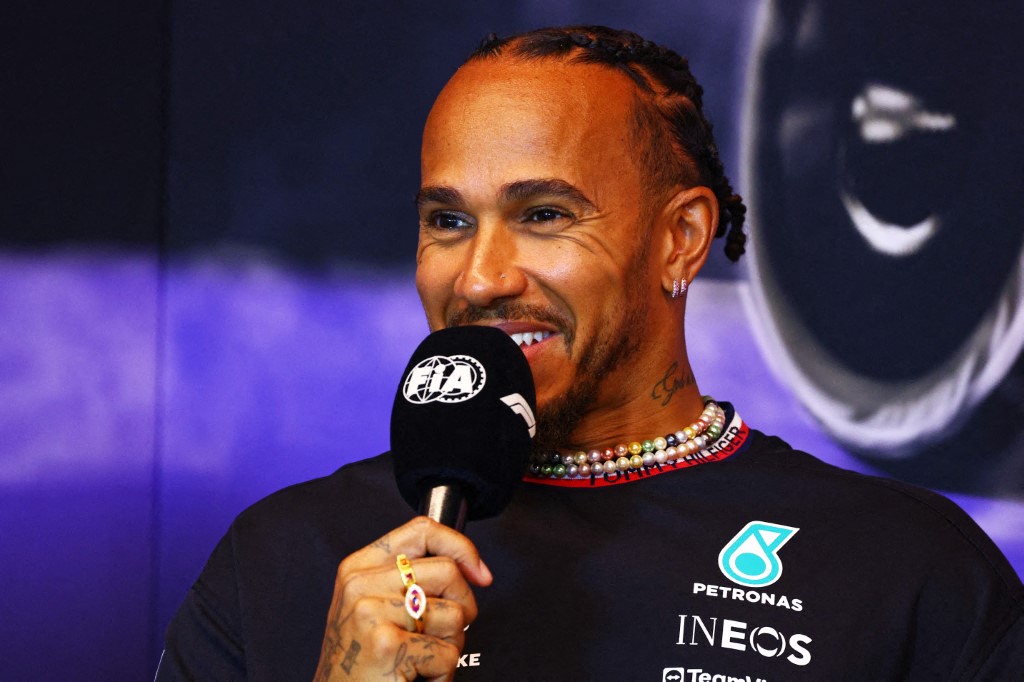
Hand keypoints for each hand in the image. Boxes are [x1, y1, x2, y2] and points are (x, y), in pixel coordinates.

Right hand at [313, 516, 492, 680]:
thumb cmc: (363, 663)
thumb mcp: (375, 607)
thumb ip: (411, 579)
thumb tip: (474, 568)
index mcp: (358, 567)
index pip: (422, 530)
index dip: (461, 547)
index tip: (479, 573)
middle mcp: (360, 584)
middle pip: (447, 571)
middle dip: (464, 606)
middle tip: (445, 632)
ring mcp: (370, 612)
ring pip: (453, 614)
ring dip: (451, 645)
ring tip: (423, 658)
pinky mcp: (386, 644)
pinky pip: (446, 654)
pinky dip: (442, 674)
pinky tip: (416, 676)